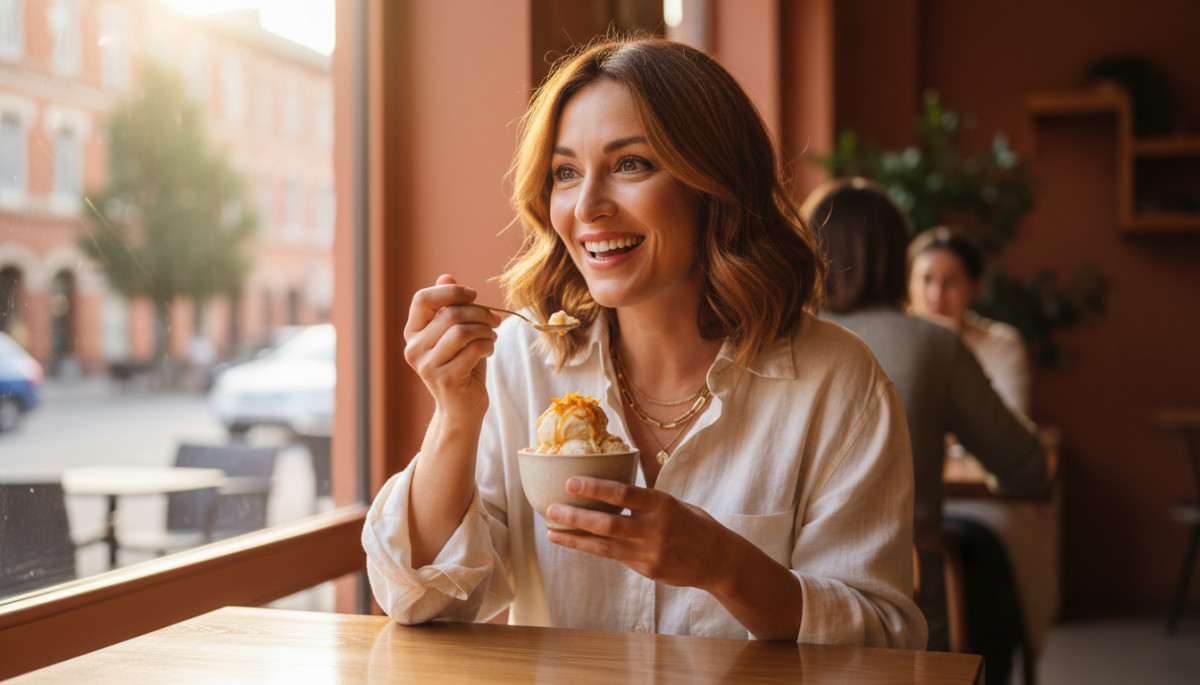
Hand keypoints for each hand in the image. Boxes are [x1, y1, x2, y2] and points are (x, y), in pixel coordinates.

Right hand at [403, 274, 500, 421]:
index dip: (450, 291)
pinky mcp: (445, 379)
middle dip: (479, 313)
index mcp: (413, 333)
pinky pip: (473, 350)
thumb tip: (445, 276)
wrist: (463, 408)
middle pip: (449, 314)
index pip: (422, 299)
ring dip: (485, 330)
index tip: (474, 295)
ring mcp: (427, 366)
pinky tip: (490, 350)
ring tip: (492, 337)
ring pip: (462, 331)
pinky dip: (488, 345)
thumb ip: (449, 307)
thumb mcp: (455, 334)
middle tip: (495, 321)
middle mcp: (414, 348)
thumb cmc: (462, 366)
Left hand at [545, 477, 734, 591]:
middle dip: (576, 516)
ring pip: (605, 545)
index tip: (570, 482)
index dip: (595, 487)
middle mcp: (655, 528)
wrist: (718, 559)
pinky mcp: (647, 570)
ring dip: (575, 538)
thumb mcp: (672, 503)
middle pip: (608, 523)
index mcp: (662, 504)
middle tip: (551, 508)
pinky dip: (592, 549)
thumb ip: (644, 501)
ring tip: (552, 530)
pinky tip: (574, 542)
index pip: (624, 493)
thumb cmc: (692, 524)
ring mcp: (650, 552)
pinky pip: (615, 557)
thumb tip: (607, 489)